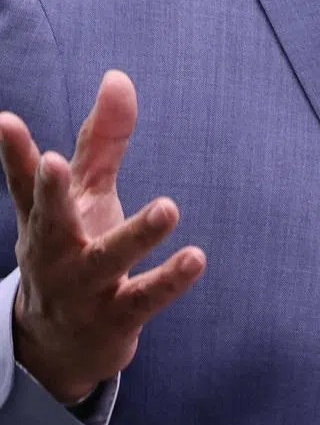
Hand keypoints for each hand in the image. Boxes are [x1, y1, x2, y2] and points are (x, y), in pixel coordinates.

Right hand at [0, 70, 205, 403]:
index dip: (15, 151)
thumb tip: (117, 76)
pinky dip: (168, 280)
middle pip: (50, 221)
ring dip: (135, 235)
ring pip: (105, 260)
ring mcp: (83, 289)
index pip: (26, 183)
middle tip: (56, 161)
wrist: (63, 348)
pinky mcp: (116, 317)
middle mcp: (56, 253)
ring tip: (168, 207)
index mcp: (46, 220)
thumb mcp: (85, 194)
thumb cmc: (76, 249)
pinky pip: (144, 298)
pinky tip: (195, 258)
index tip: (6, 120)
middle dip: (50, 193)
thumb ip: (102, 139)